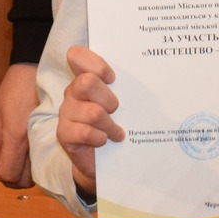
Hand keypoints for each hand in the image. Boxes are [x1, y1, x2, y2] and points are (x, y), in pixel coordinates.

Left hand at [0, 62, 38, 186]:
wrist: (41, 71)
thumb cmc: (15, 89)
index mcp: (16, 136)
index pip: (7, 174)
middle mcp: (33, 143)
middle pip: (22, 181)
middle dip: (11, 177)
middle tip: (6, 163)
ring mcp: (46, 142)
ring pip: (35, 175)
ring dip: (24, 173)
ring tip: (17, 159)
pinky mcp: (56, 139)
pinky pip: (45, 163)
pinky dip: (36, 165)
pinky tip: (30, 154)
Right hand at [55, 46, 123, 196]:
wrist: (98, 161)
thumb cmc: (113, 126)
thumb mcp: (121, 104)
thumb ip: (126, 89)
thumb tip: (154, 80)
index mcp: (84, 78)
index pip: (77, 55)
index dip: (96, 64)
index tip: (112, 79)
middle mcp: (72, 92)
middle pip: (88, 82)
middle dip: (109, 99)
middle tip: (115, 111)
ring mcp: (66, 113)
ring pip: (93, 112)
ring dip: (110, 125)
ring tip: (117, 133)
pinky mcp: (64, 134)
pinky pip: (85, 132)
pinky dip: (101, 138)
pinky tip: (104, 141)